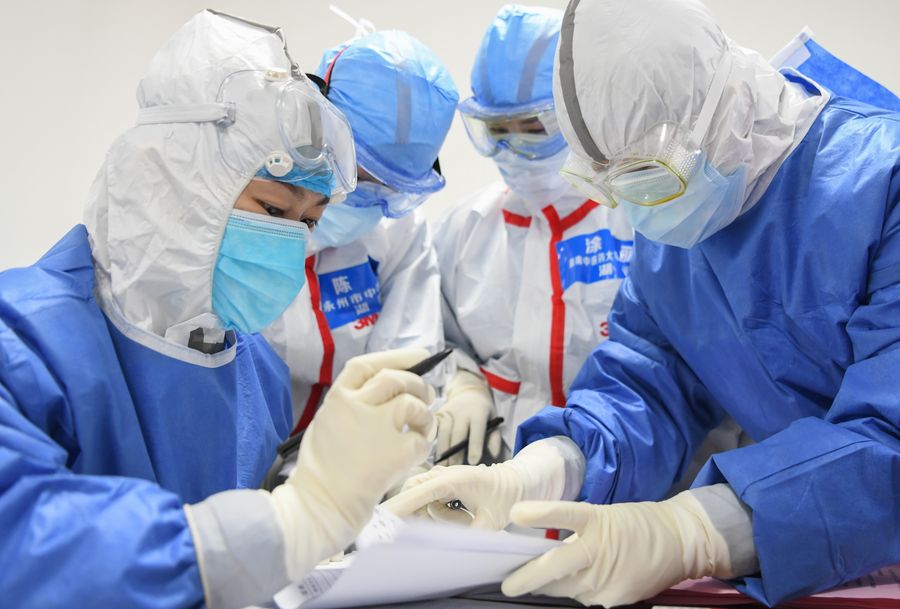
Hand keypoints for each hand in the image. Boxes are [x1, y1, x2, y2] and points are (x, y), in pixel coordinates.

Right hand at [270, 348, 435, 578]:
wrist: (321, 506)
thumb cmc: (322, 472)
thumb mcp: (328, 425)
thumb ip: (354, 405)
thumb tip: (391, 393)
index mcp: (337, 399)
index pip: (368, 365)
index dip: (396, 357)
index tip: (419, 356)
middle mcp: (357, 406)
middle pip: (396, 379)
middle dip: (418, 385)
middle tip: (427, 396)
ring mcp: (378, 427)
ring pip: (414, 404)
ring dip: (425, 415)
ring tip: (422, 428)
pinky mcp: (397, 451)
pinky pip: (422, 439)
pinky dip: (424, 444)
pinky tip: (415, 453)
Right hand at [383, 439, 568, 528]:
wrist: (514, 482)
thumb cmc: (505, 497)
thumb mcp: (492, 520)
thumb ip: (471, 534)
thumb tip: (451, 548)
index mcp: (454, 479)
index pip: (420, 492)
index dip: (401, 505)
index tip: (383, 516)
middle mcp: (442, 475)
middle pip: (414, 495)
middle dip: (418, 513)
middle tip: (444, 523)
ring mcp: (439, 478)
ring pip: (421, 502)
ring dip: (439, 516)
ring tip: (468, 517)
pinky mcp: (439, 485)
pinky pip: (429, 503)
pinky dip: (441, 513)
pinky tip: (464, 514)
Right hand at [435, 370, 500, 464]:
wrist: (468, 391)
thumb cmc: (483, 411)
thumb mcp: (494, 420)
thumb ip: (494, 437)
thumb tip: (493, 454)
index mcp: (478, 413)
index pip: (477, 430)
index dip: (475, 446)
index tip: (473, 461)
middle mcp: (462, 412)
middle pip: (457, 434)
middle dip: (455, 453)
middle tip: (454, 470)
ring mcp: (448, 412)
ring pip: (443, 433)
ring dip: (443, 451)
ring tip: (443, 467)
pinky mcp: (438, 414)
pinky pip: (434, 430)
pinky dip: (432, 443)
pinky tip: (431, 455)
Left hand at [502, 491, 733, 606]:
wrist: (679, 543)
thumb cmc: (636, 524)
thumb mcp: (604, 516)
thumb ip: (575, 533)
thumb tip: (543, 551)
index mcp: (598, 521)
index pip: (565, 515)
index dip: (540, 514)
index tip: (515, 513)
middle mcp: (601, 550)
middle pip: (555, 567)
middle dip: (526, 579)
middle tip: (507, 584)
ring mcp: (608, 578)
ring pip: (565, 588)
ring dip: (549, 585)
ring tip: (536, 580)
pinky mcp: (616, 598)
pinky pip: (584, 597)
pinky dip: (575, 590)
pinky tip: (578, 581)